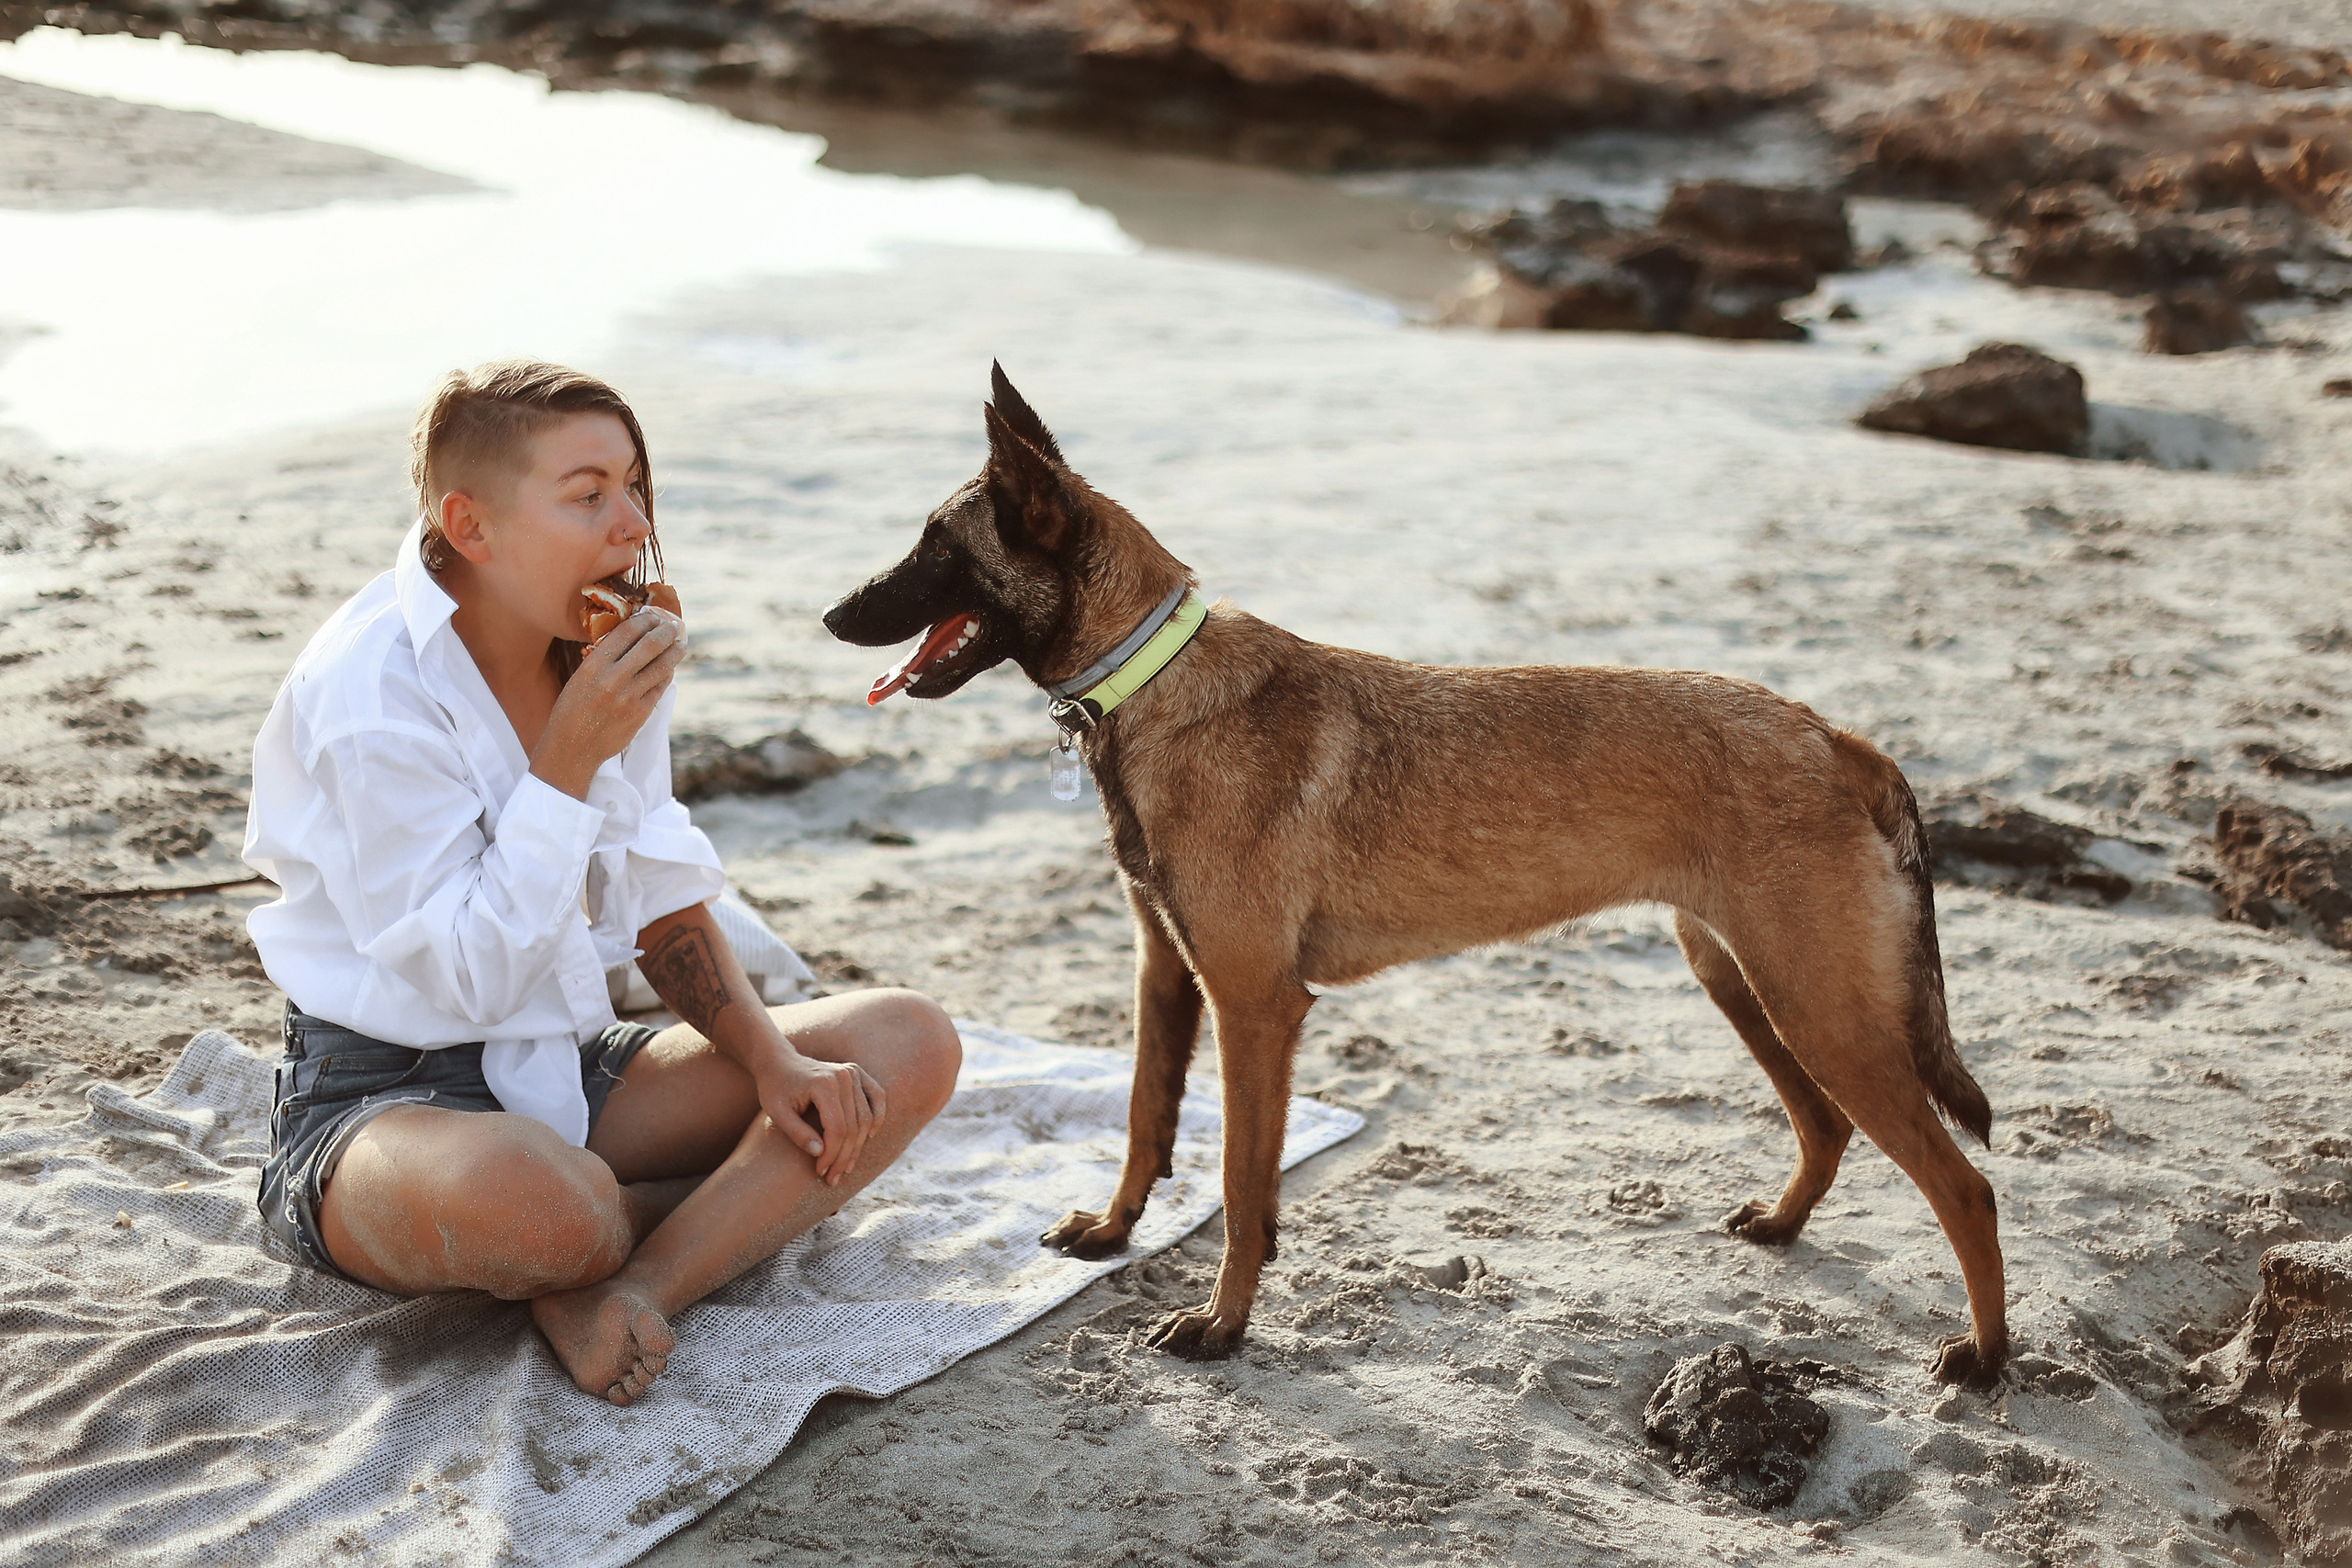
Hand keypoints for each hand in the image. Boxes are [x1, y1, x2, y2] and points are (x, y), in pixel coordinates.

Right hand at [531, 609, 685, 797]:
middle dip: (666, 632)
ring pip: (661, 666)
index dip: (644, 621)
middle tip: (673, 626)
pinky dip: (667, 674)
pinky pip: (660, 687)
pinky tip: (669, 668)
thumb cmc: (573, 710)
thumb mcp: (580, 678)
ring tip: (680, 644)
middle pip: (650, 645)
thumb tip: (633, 639)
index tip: (653, 615)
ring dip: (675, 652)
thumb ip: (604, 660)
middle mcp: (612, 679)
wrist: (572, 749)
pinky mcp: (640, 713)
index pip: (626, 632)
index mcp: (593, 665)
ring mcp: (629, 697)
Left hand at [753, 1044, 886, 1185]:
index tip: (820, 1172)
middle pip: (854, 1126)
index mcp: (823, 1084)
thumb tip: (820, 1153)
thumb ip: (797, 1133)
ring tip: (847, 1167)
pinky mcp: (857, 1073)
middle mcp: (843, 1076)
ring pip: (866, 1118)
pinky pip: (877, 1097)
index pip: (837, 1128)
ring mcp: (853, 1072)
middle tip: (833, 1178)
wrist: (778, 1061)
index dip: (832, 1154)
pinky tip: (869, 1137)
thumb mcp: (777, 1113)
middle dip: (844, 1156)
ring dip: (859, 1146)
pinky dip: (877, 1118)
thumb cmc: (774, 1088)